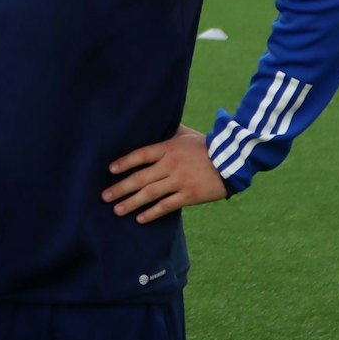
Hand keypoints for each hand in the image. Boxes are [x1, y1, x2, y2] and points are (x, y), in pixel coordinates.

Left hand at [102, 125, 227, 222]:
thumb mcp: (186, 134)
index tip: (110, 170)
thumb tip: (152, 121)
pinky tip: (140, 218)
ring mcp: (180, 181)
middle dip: (120, 188)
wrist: (234, 161)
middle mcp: (171, 164)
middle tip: (105, 196)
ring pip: (150, 194)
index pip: (140, 155)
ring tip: (117, 209)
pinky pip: (166, 206)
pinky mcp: (190, 195)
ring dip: (131, 203)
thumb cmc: (207, 146)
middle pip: (140, 178)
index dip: (124, 162)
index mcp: (169, 147)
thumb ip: (168, 131)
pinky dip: (152, 213)